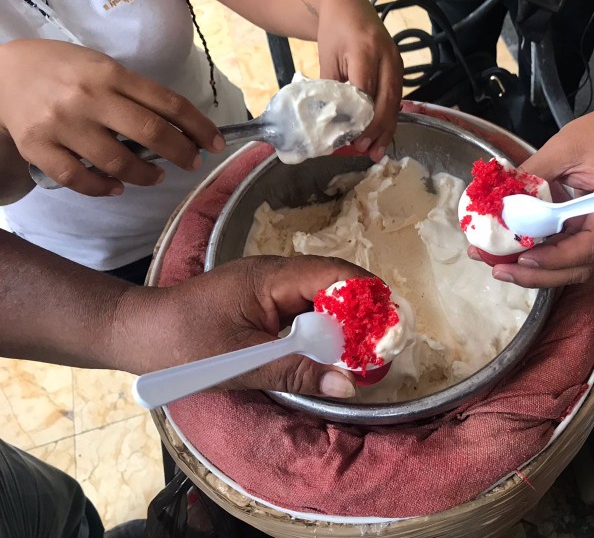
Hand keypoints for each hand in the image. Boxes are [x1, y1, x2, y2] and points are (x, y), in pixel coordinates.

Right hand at [0, 39, 224, 196]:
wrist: (2, 72)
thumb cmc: (65, 71)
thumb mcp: (102, 67)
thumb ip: (136, 93)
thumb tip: (182, 128)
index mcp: (111, 73)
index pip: (168, 103)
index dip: (199, 126)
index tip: (216, 143)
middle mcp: (88, 96)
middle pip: (150, 132)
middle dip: (181, 153)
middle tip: (192, 162)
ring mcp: (61, 123)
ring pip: (116, 161)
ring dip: (144, 175)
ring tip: (154, 176)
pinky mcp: (37, 146)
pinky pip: (78, 178)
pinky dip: (102, 188)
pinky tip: (115, 187)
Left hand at [113, 256, 367, 397]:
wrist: (137, 332)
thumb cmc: (184, 343)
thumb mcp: (243, 363)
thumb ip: (297, 372)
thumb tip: (349, 387)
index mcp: (270, 277)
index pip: (331, 273)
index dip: (364, 293)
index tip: (389, 320)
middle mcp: (273, 272)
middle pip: (329, 282)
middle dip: (358, 310)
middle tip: (381, 342)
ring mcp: (266, 284)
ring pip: (316, 295)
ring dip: (339, 320)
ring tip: (362, 349)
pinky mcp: (260, 299)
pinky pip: (299, 306)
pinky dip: (318, 326)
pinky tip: (326, 349)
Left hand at [317, 0, 402, 161]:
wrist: (349, 5)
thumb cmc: (334, 32)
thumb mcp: (327, 59)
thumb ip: (331, 89)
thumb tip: (331, 124)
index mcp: (364, 50)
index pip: (365, 91)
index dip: (360, 118)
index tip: (349, 138)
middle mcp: (387, 56)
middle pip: (386, 100)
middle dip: (376, 129)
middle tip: (363, 150)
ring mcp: (396, 62)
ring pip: (395, 102)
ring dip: (386, 129)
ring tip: (375, 152)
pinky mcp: (399, 68)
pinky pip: (396, 98)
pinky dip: (388, 119)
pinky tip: (381, 136)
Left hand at [481, 103, 593, 287]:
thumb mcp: (563, 148)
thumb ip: (532, 176)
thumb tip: (500, 204)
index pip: (590, 246)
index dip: (555, 258)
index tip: (522, 258)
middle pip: (582, 265)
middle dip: (540, 274)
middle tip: (501, 271)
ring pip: (577, 263)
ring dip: (541, 268)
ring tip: (504, 266)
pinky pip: (575, 249)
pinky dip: (549, 253)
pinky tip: (522, 251)